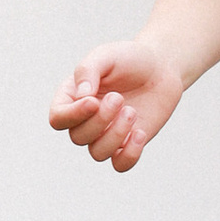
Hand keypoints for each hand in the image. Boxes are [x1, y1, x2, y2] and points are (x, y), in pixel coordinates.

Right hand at [50, 40, 183, 174]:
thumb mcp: (106, 55)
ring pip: (98, 153)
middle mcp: (85, 120)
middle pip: (78, 137)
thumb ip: (87, 71)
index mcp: (72, 98)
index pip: (58, 119)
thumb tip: (81, 97)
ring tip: (132, 112)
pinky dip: (129, 154)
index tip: (94, 101)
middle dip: (100, 120)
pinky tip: (139, 132)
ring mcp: (105, 134)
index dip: (72, 116)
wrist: (161, 68)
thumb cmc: (129, 59)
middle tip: (119, 98)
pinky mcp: (127, 143)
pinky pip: (120, 164)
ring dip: (115, 135)